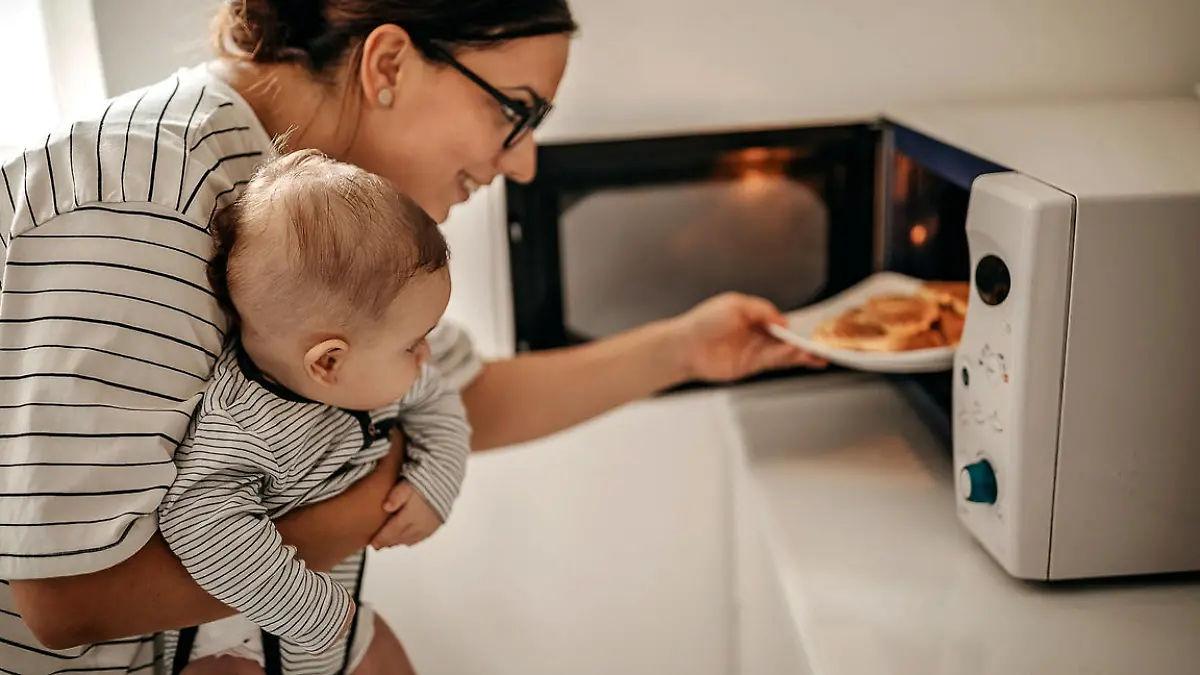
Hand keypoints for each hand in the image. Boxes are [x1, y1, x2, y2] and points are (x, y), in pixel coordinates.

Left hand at [370, 482, 441, 548]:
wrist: (445, 481)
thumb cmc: (424, 481)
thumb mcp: (406, 485)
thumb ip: (396, 496)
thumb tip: (385, 507)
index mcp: (411, 515)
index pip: (392, 531)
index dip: (381, 539)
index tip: (372, 543)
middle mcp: (419, 525)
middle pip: (399, 538)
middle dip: (387, 542)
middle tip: (377, 545)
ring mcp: (428, 527)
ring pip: (409, 540)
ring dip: (398, 542)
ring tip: (389, 543)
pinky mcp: (435, 526)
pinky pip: (420, 538)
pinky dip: (410, 540)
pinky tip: (405, 540)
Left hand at [670, 292, 825, 381]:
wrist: (685, 346)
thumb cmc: (704, 321)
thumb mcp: (736, 304)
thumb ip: (763, 310)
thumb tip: (783, 321)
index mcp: (753, 315)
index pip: (781, 318)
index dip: (798, 323)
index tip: (815, 325)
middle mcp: (756, 333)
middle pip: (787, 337)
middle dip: (805, 340)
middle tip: (825, 342)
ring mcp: (754, 350)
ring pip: (784, 351)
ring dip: (802, 352)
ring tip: (820, 353)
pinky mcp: (751, 365)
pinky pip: (774, 362)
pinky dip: (789, 359)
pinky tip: (801, 356)